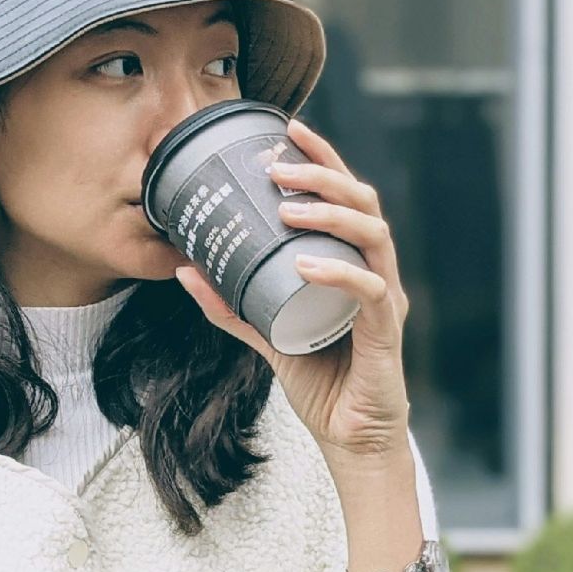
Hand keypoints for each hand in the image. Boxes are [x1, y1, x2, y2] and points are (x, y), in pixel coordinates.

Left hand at [174, 116, 412, 464]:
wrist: (352, 440)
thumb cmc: (322, 382)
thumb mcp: (266, 335)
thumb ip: (232, 305)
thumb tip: (185, 270)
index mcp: (355, 264)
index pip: (346, 197)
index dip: (322, 159)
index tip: (286, 131)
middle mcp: (377, 273)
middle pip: (364, 204)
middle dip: (323, 175)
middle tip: (277, 166)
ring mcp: (386, 301)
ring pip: (374, 236)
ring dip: (329, 214)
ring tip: (286, 207)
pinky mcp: (387, 334)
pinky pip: (371, 293)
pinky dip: (339, 272)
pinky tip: (307, 262)